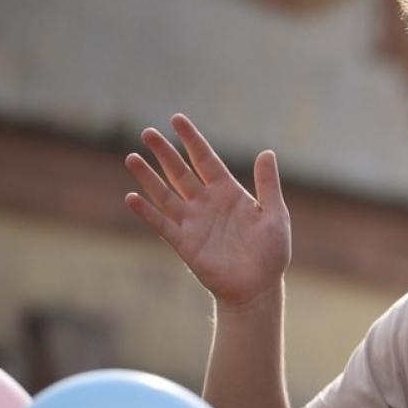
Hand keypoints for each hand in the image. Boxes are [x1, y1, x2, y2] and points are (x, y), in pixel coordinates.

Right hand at [124, 114, 291, 308]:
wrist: (258, 287)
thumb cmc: (271, 252)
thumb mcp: (275, 215)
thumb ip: (268, 185)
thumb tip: (267, 152)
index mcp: (229, 193)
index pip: (205, 160)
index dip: (192, 140)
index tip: (176, 119)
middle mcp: (207, 203)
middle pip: (180, 172)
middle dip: (164, 152)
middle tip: (147, 132)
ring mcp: (194, 222)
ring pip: (166, 194)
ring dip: (148, 177)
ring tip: (132, 157)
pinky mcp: (185, 243)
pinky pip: (162, 224)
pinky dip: (147, 212)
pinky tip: (132, 197)